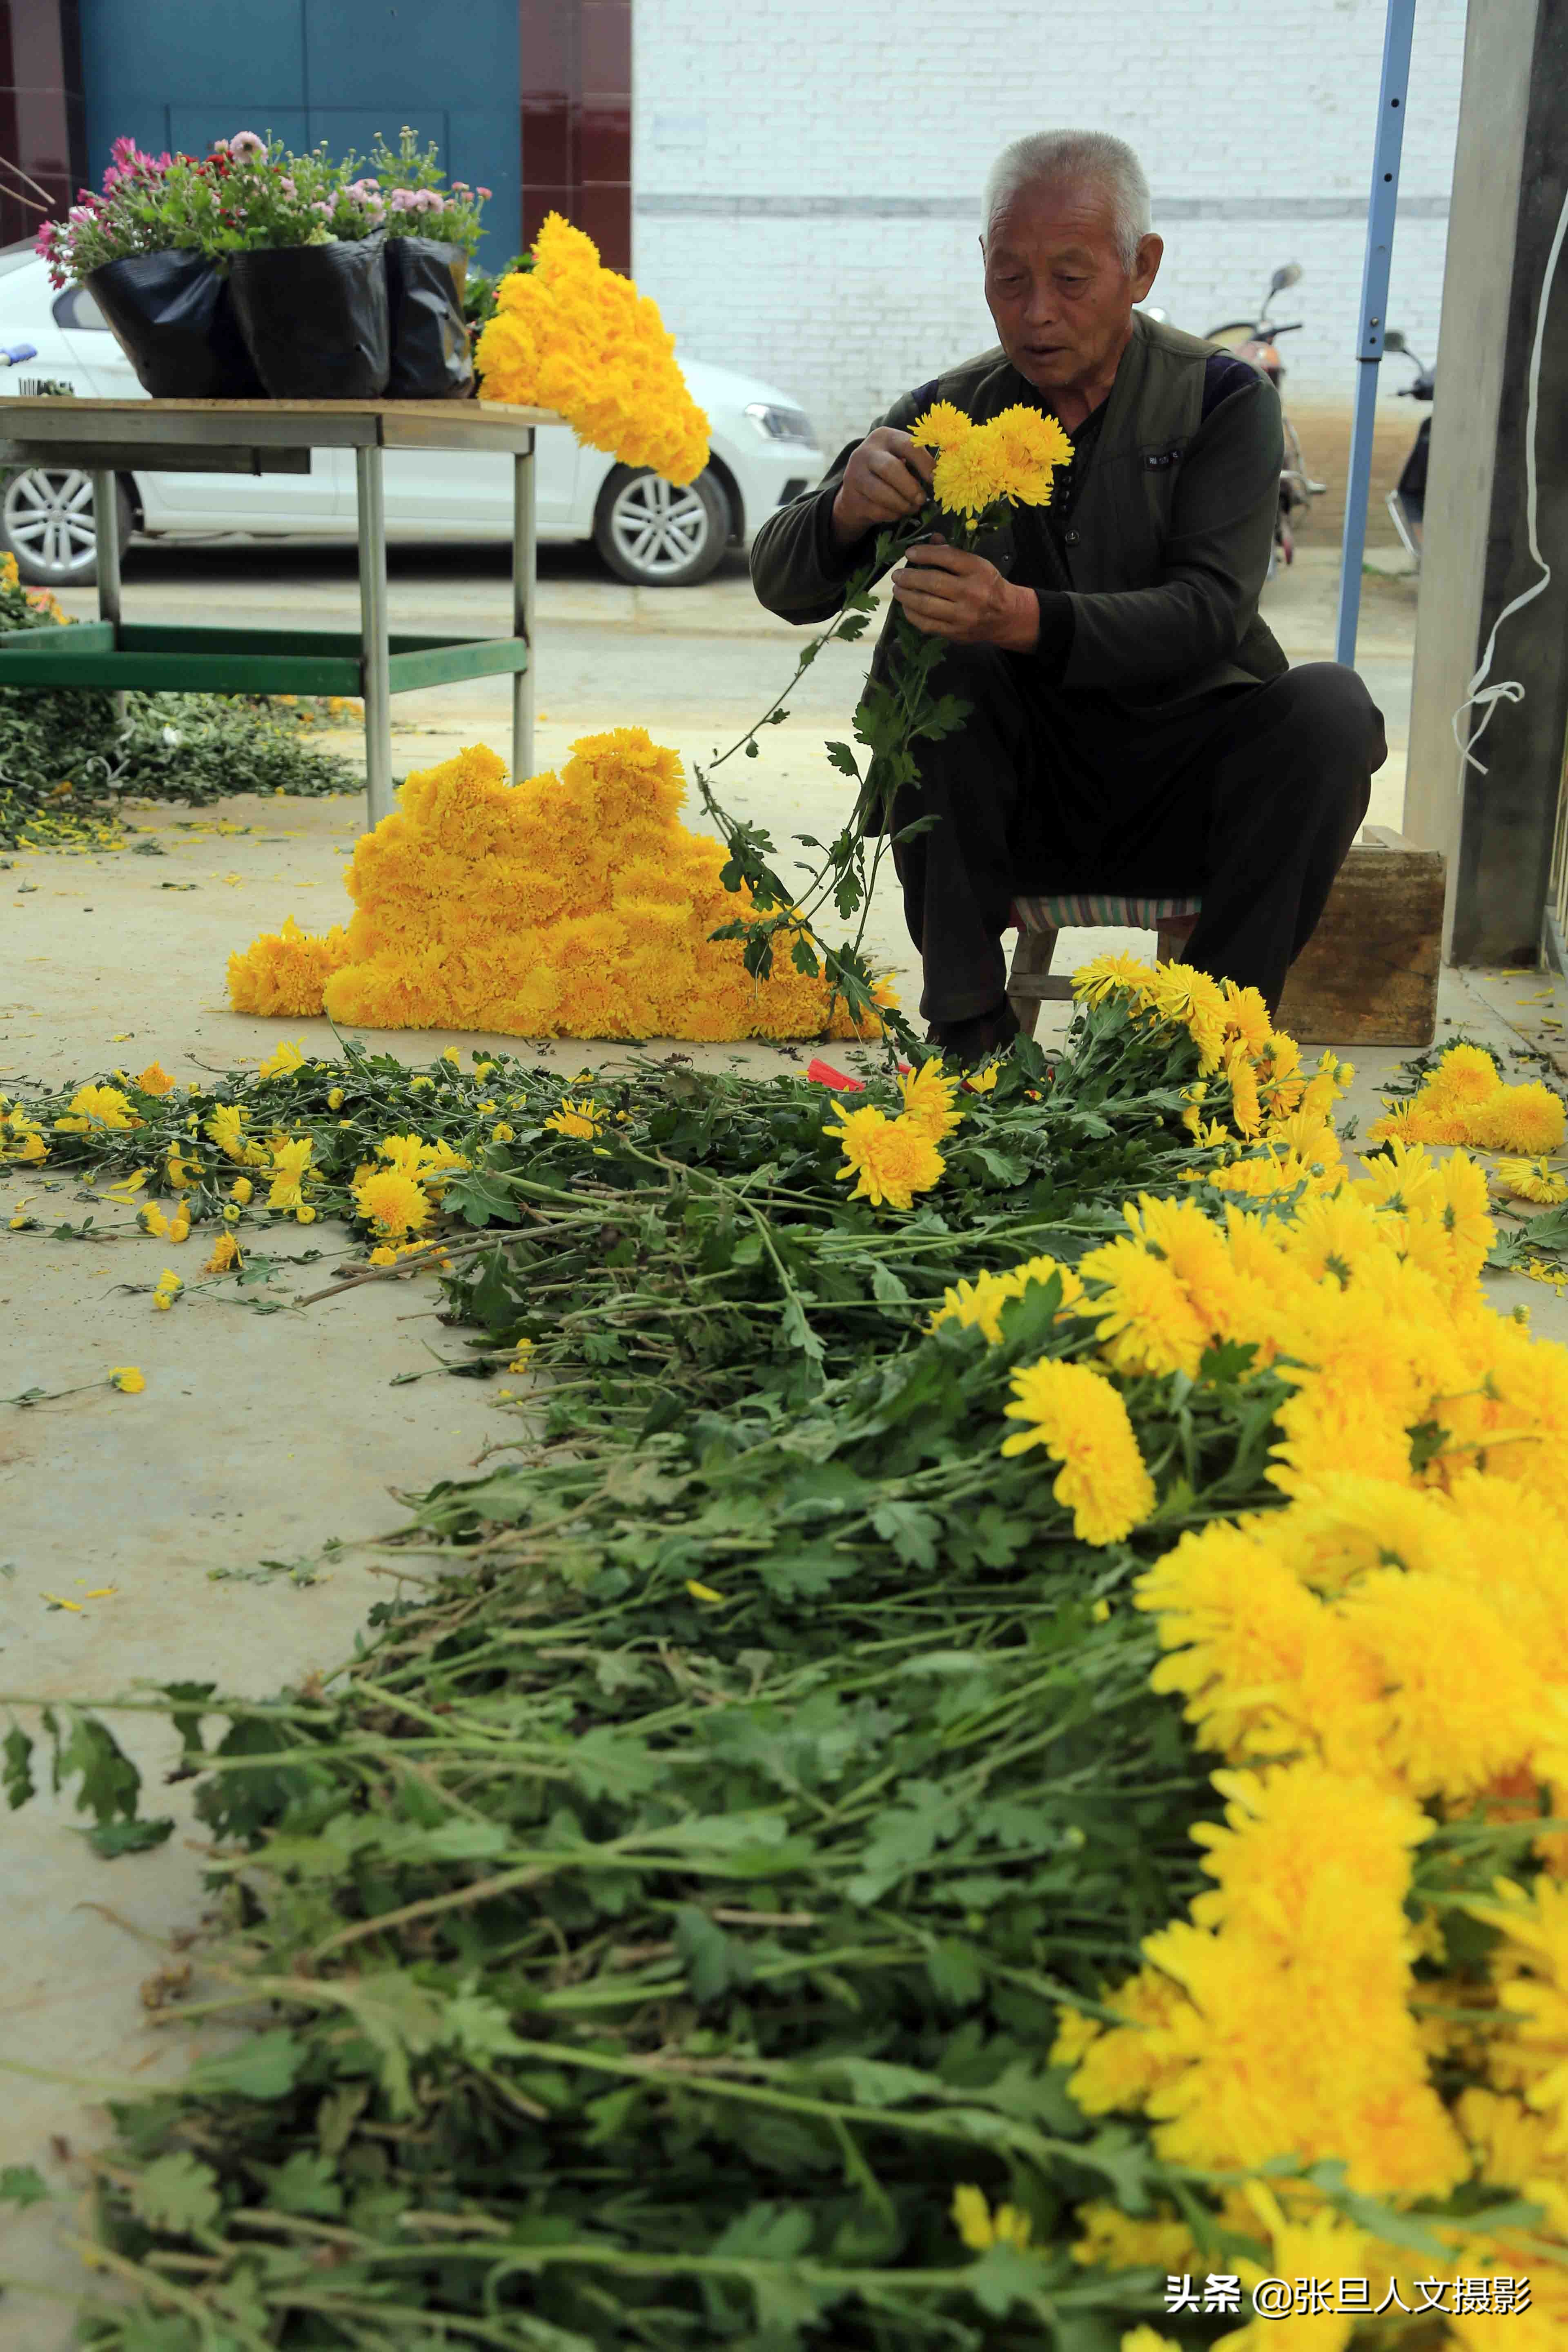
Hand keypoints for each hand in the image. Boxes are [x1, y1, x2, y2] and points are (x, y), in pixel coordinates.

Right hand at [831, 426, 935, 543]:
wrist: (856, 491)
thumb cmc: (888, 473)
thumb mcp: (900, 458)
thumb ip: (917, 462)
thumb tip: (941, 478)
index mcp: (884, 437)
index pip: (908, 446)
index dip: (924, 464)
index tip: (935, 480)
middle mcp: (866, 452)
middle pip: (891, 468)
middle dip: (910, 487)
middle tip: (922, 500)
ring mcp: (855, 474)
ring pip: (881, 492)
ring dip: (902, 504)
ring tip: (912, 508)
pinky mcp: (851, 497)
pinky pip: (876, 510)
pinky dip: (892, 515)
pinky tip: (897, 513)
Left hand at [887, 541, 1040, 650]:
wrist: (1006, 616)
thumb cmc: (988, 585)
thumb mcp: (977, 564)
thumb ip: (953, 553)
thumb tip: (931, 539)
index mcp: (978, 570)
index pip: (947, 557)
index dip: (924, 553)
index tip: (909, 553)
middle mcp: (972, 593)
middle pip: (933, 582)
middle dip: (909, 577)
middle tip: (896, 575)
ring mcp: (963, 616)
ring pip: (926, 605)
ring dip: (906, 596)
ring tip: (898, 589)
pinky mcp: (955, 632)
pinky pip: (926, 624)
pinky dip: (912, 614)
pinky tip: (906, 606)